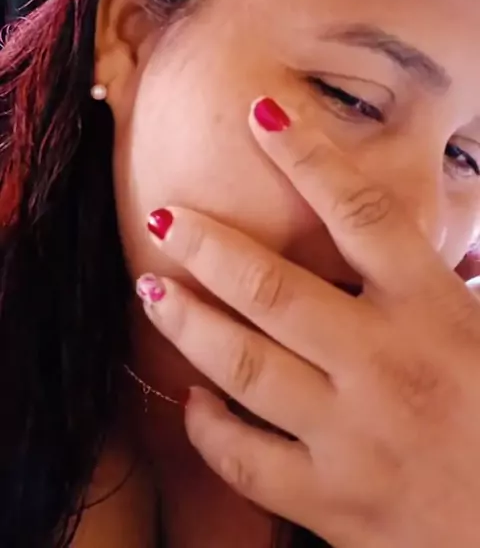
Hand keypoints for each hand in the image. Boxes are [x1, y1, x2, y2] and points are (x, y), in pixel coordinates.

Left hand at [138, 96, 479, 547]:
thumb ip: (456, 276)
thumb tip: (438, 234)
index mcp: (434, 313)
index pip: (362, 212)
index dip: (308, 156)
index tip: (261, 113)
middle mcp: (385, 365)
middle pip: (274, 289)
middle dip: (210, 245)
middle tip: (164, 215)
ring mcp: (352, 436)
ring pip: (243, 368)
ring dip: (187, 322)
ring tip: (152, 286)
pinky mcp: (332, 502)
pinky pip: (247, 460)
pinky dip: (209, 428)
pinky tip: (192, 400)